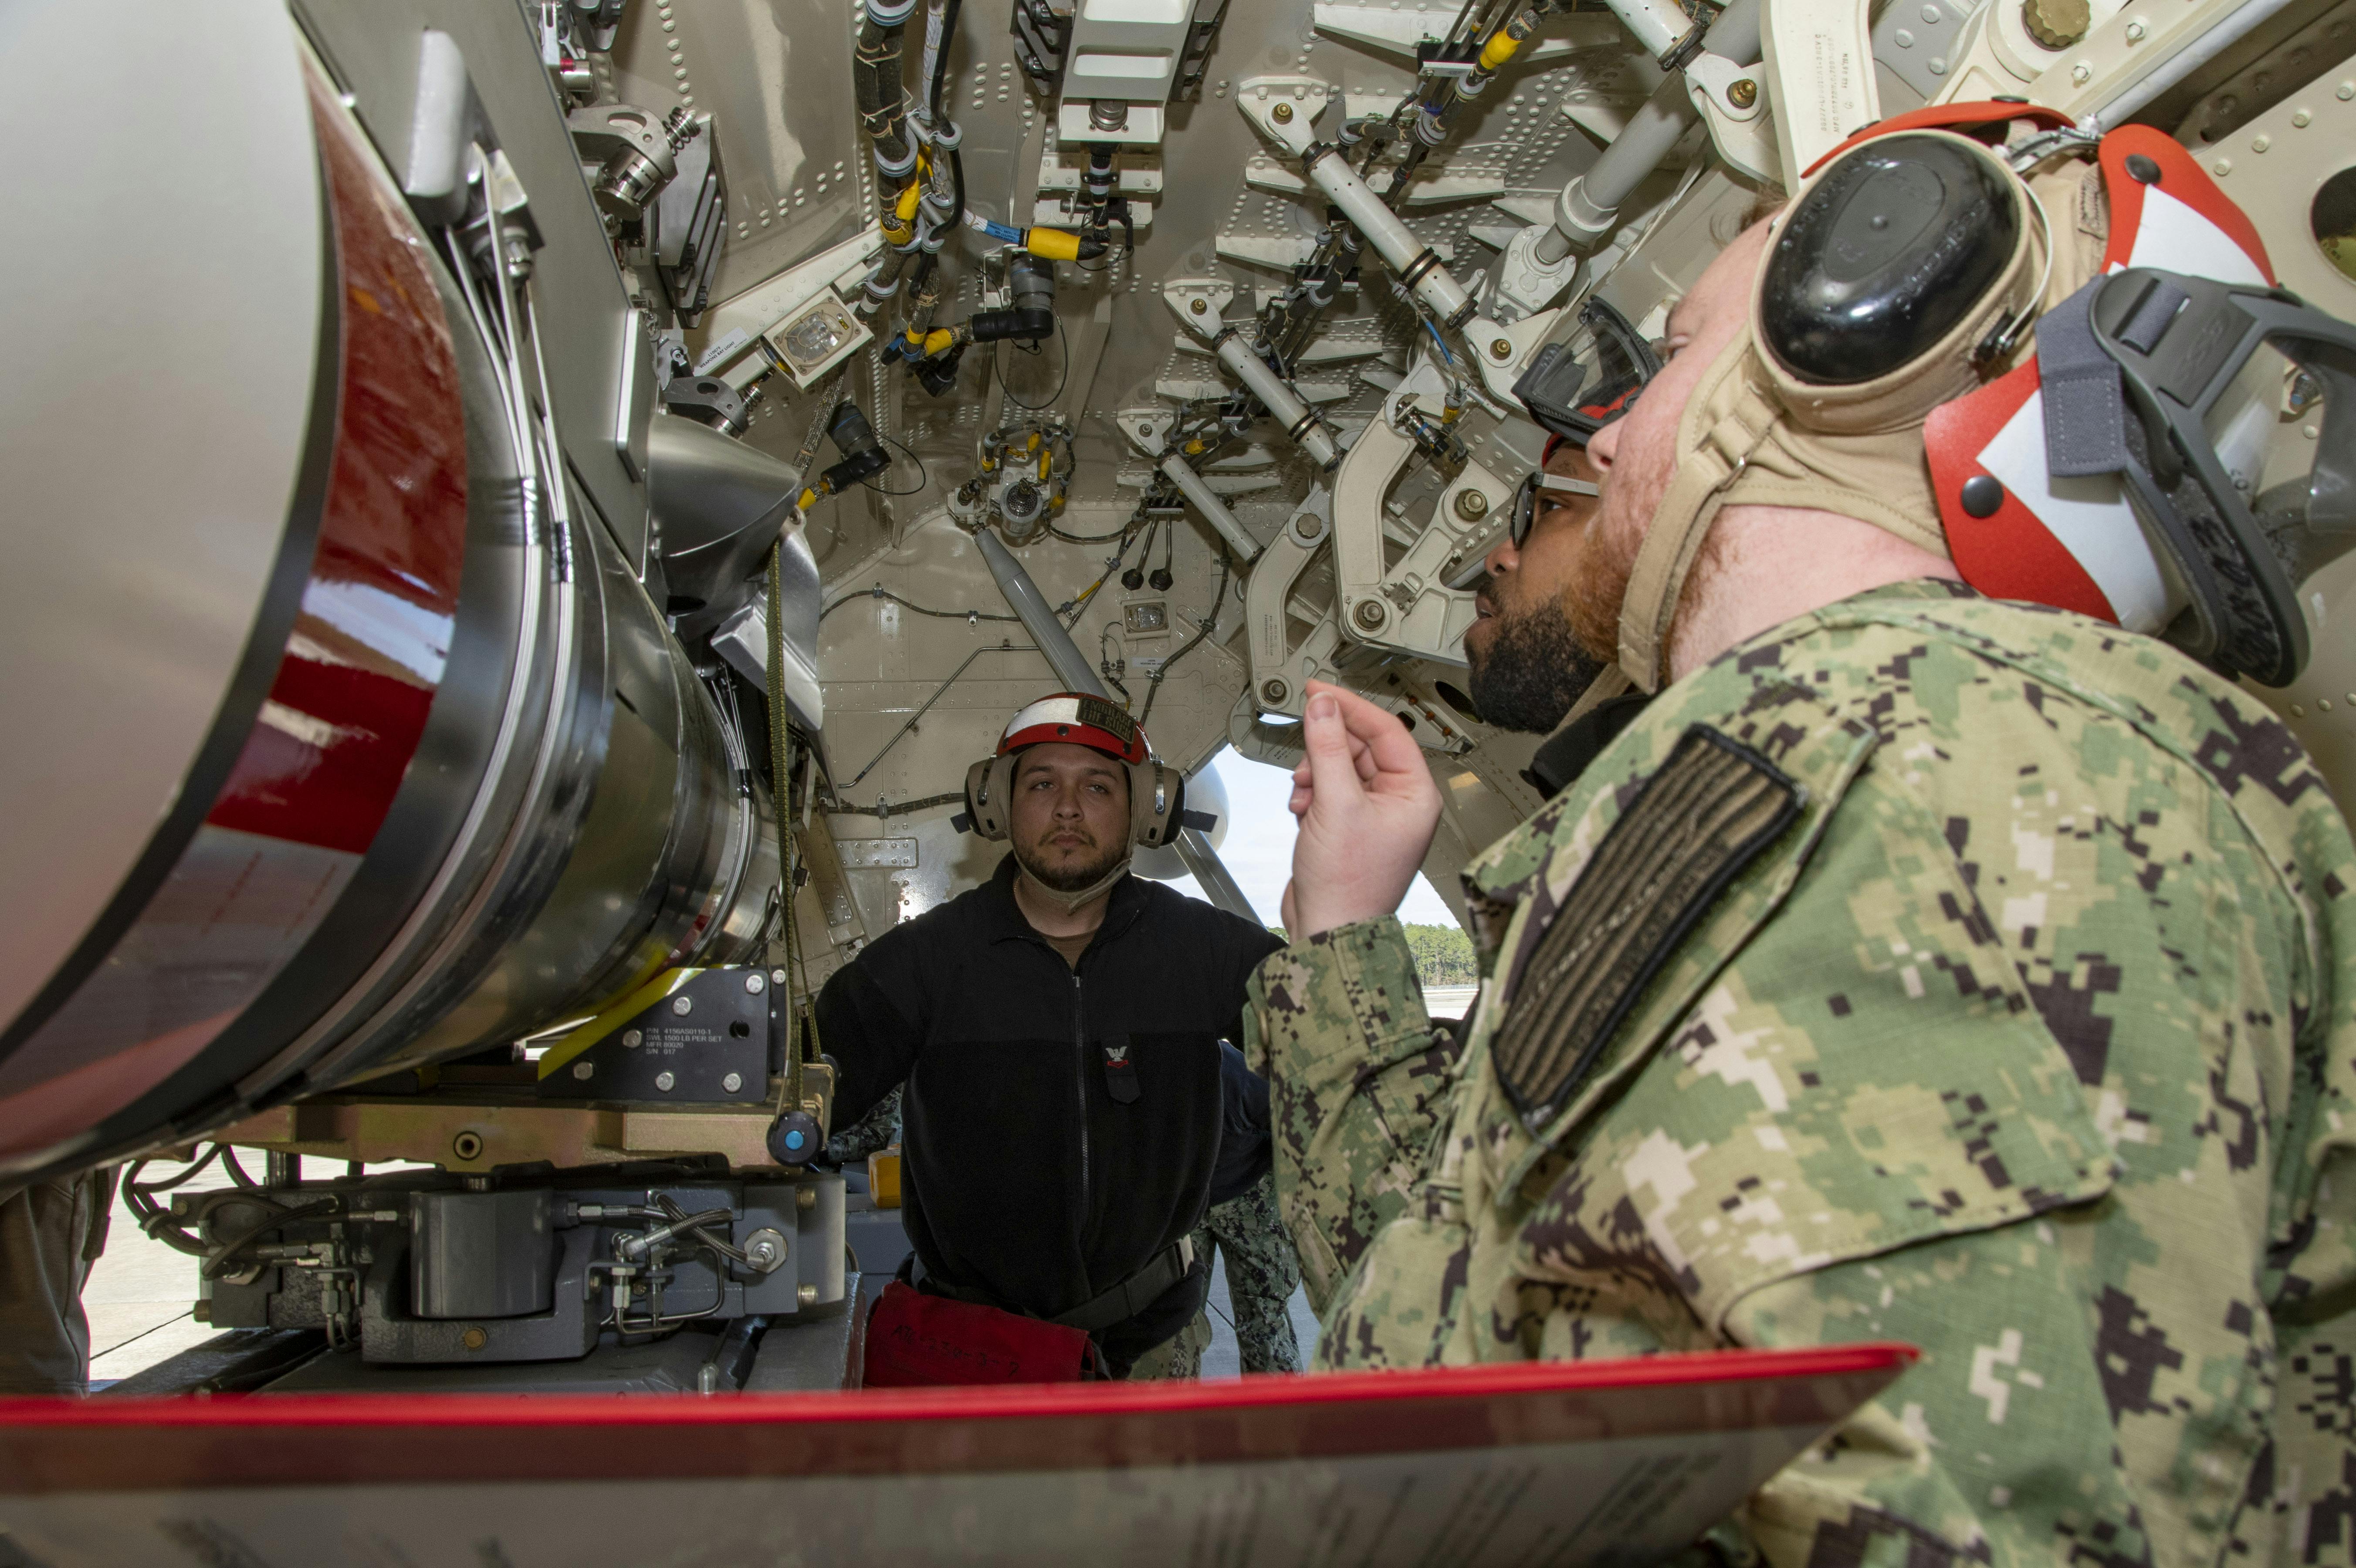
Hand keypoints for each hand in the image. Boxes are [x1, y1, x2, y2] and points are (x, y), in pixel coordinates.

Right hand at [1283, 681, 1441, 938]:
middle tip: (1305, 755)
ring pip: (1340, 767)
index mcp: (1416, 793)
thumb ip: (1327, 748)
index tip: (1320, 691)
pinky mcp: (1350, 825)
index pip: (1387, 730)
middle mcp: (1400, 801)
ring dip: (1315, 774)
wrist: (1329, 929)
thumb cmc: (1349, 883)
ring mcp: (1374, 814)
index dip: (1351, 707)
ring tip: (1305, 796)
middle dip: (1326, 751)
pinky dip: (1311, 794)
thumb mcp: (1336, 803)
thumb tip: (1323, 706)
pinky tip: (1303, 811)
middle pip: (1360, 747)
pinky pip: (1330, 790)